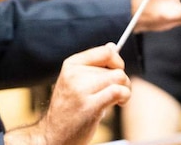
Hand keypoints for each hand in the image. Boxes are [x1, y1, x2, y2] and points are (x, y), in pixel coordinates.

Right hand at [6, 43, 130, 144]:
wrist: (55, 134)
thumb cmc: (68, 109)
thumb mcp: (76, 81)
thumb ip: (93, 65)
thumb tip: (111, 46)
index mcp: (71, 65)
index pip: (105, 52)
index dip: (117, 60)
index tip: (117, 70)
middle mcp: (74, 75)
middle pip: (115, 68)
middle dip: (122, 80)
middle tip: (116, 93)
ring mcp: (81, 90)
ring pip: (119, 78)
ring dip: (125, 89)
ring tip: (117, 99)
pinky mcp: (89, 106)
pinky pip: (118, 92)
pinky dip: (125, 96)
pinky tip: (120, 103)